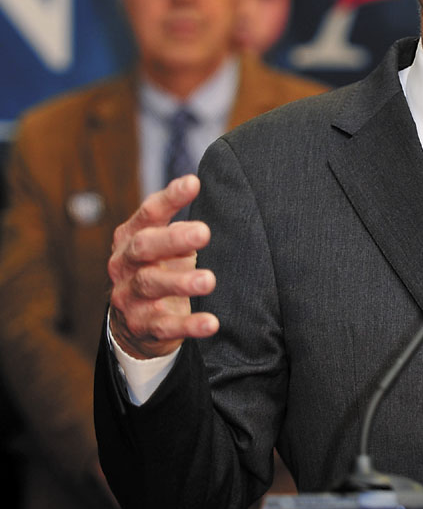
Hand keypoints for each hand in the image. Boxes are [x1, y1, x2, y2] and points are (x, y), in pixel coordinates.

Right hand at [108, 175, 218, 359]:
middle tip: (204, 232)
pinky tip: (211, 323)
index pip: (149, 213)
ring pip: (151, 285)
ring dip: (181, 282)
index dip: (170, 198)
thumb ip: (178, 224)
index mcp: (131, 237)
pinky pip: (165, 325)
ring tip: (209, 280)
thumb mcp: (163, 245)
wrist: (133, 323)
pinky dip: (189, 324)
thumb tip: (199, 191)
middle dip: (172, 239)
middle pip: (144, 247)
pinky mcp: (141, 325)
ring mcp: (129, 296)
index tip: (194, 183)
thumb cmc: (157, 268)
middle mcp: (124, 264)